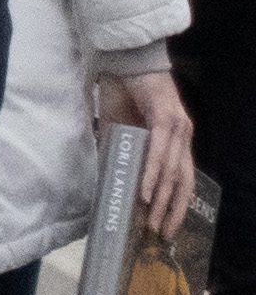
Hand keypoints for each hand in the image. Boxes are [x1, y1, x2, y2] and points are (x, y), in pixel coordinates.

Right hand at [101, 69, 198, 239]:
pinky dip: (152, 172)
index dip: (176, 205)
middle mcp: (183, 136)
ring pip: (173, 171)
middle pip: (183, 181)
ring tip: (150, 218)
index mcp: (176, 141)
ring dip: (161, 198)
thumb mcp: (121, 130)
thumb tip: (111, 178)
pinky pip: (160, 151)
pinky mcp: (165, 118)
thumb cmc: (124, 94)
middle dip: (172, 210)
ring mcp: (178, 127)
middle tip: (160, 234)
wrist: (125, 61)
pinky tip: (145, 190)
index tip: (165, 229)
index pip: (182, 180)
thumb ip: (122, 153)